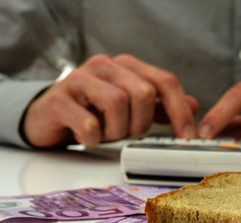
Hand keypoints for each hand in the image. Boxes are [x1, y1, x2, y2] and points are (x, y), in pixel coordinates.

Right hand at [23, 54, 197, 147]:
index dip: (180, 111)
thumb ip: (160, 106)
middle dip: (140, 123)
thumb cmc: (93, 112)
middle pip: (143, 94)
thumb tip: (193, 105)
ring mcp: (79, 79)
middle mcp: (104, 66)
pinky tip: (86, 137)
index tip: (188, 136)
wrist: (47, 116)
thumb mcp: (131, 108)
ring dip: (116, 131)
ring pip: (117, 105)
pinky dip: (93, 139)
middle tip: (126, 133)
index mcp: (126, 66)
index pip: (165, 81)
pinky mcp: (59, 99)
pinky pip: (89, 125)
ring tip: (104, 133)